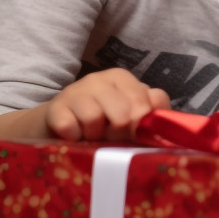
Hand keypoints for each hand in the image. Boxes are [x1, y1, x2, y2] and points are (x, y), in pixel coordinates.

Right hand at [43, 68, 170, 141]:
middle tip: (110, 137)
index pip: (146, 103)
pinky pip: (70, 128)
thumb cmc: (102, 121)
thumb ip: (152, 110)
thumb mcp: (130, 114)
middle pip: (123, 115)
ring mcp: (75, 91)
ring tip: (91, 135)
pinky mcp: (55, 108)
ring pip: (95, 120)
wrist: (59, 125)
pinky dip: (75, 139)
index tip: (134, 133)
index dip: (142, 126)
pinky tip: (75, 136)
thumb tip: (163, 115)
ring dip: (95, 136)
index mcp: (122, 78)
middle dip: (119, 134)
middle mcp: (99, 79)